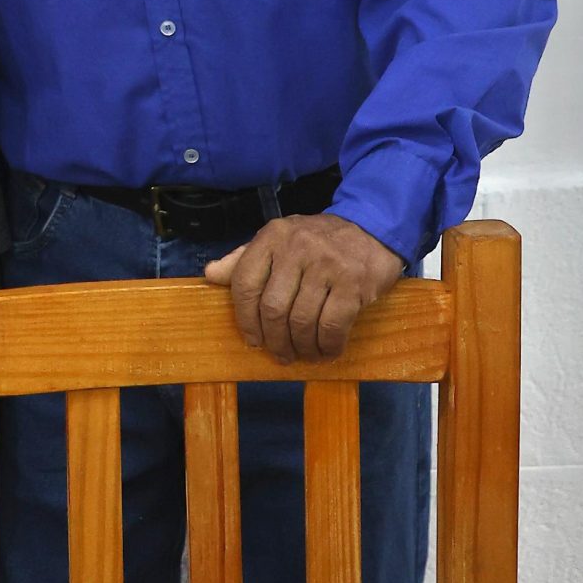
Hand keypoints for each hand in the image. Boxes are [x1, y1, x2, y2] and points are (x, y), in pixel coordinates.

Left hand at [204, 213, 403, 363]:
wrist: (372, 228)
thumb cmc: (318, 241)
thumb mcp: (278, 240)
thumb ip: (244, 258)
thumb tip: (210, 275)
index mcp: (272, 236)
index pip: (245, 283)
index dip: (244, 318)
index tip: (252, 340)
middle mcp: (297, 247)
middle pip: (272, 308)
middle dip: (274, 340)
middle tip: (280, 354)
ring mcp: (327, 264)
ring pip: (301, 320)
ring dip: (301, 347)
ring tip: (303, 354)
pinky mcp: (354, 282)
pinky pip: (332, 325)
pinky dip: (327, 346)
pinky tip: (326, 351)